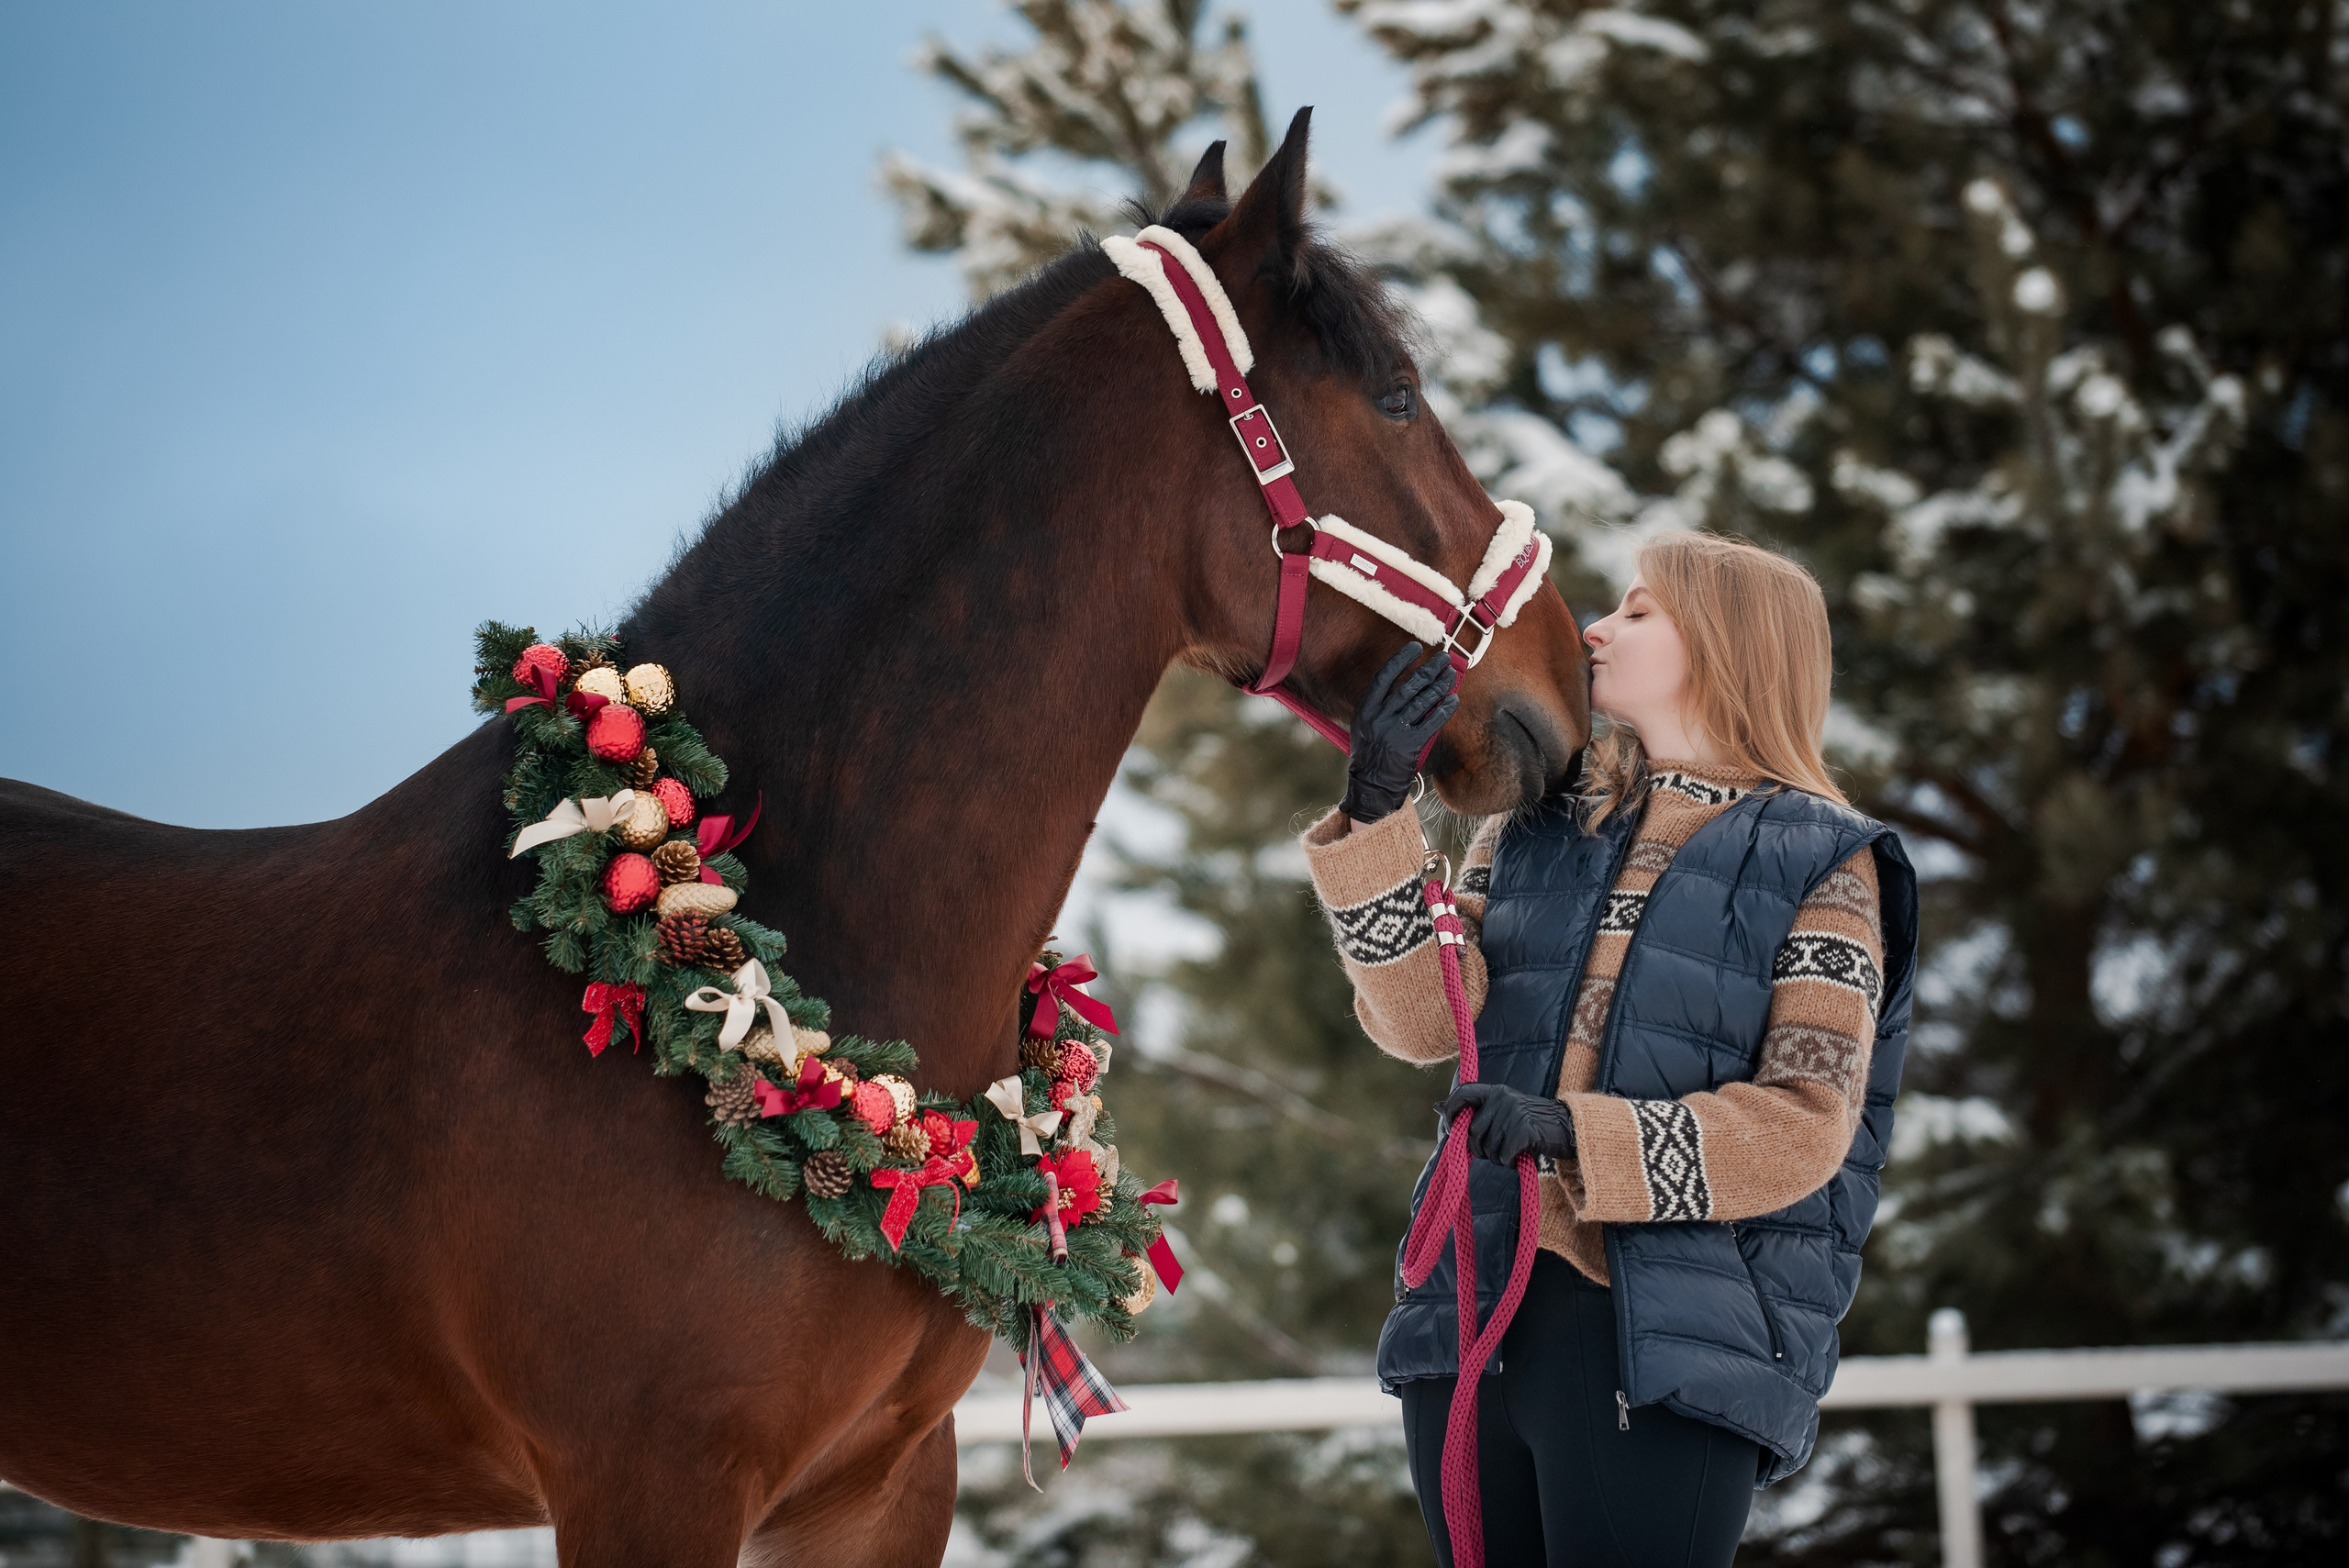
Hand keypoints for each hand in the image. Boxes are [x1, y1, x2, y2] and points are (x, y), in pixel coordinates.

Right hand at [1340, 643, 1459, 823]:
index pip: (1384, 677)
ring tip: (1451, 675)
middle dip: (1429, 669)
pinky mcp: (1411, 745)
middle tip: (1444, 658)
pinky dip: (1444, 709)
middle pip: (1408, 686)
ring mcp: (1395, 731)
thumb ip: (1380, 703)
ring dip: (1440, 686)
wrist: (1372, 784)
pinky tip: (1453, 698)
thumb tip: (1407, 679)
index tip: (1416, 647)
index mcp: (1365, 709)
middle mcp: (1379, 718)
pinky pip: (1432, 722)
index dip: (1400, 660)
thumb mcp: (1364, 724)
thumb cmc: (1371, 751)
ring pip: (1423, 701)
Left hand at [1438, 1082, 1577, 1166]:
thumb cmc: (1532, 1123)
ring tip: (1513, 1151)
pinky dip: (1509, 1162)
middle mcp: (1502, 1098)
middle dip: (1478, 1149)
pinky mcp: (1524, 1131)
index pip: (1462, 1094)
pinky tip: (1520, 1157)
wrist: (1569, 1128)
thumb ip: (1476, 1111)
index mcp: (1495, 1090)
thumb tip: (1437, 1107)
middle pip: (1472, 1132)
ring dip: (1497, 1158)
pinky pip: (1503, 1156)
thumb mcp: (1504, 1109)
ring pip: (1487, 1148)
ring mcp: (1513, 1113)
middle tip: (1495, 1152)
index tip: (1451, 1130)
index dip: (1450, 1112)